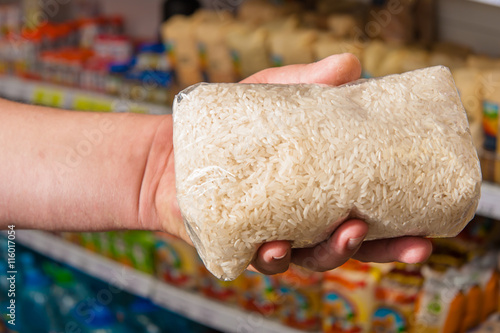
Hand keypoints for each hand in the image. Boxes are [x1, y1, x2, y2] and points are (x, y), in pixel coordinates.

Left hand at [241, 54, 432, 273]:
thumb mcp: (271, 97)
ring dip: (331, 252)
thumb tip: (350, 65)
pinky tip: (275, 245)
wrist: (176, 152)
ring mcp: (273, 236)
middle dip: (380, 251)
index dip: (398, 234)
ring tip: (344, 233)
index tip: (426, 235)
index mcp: (320, 195)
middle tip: (409, 245)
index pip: (367, 219)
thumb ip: (307, 83)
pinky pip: (259, 260)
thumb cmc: (232, 130)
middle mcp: (302, 222)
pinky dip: (270, 256)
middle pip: (349, 247)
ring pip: (310, 259)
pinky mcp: (239, 244)